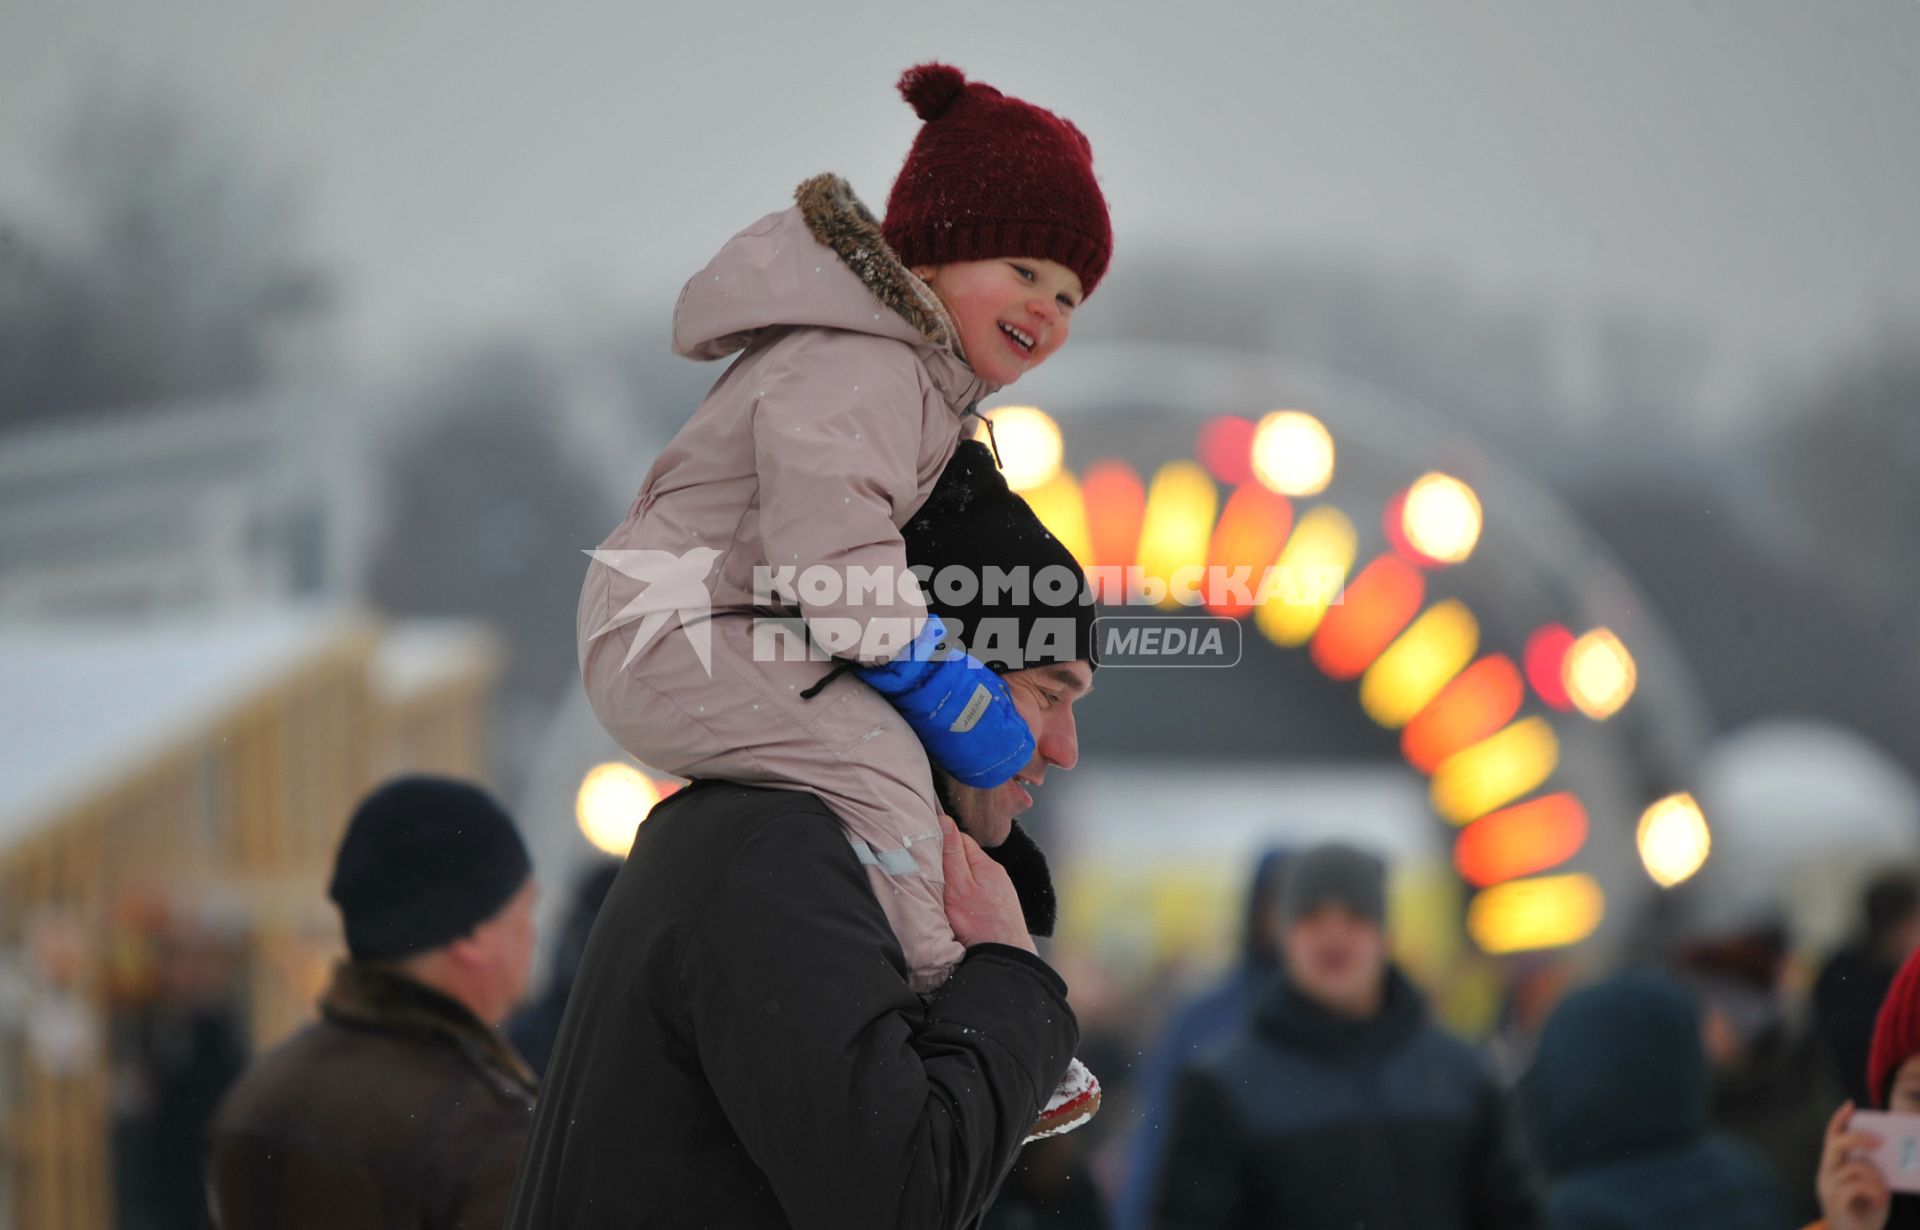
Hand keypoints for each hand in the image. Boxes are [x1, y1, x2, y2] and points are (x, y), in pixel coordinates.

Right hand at [939, 813, 1036, 954]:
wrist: (1004, 959)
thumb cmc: (979, 925)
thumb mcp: (958, 886)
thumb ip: (951, 854)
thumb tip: (945, 821)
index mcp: (986, 865)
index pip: (960, 839)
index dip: (941, 841)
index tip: (925, 848)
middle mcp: (995, 875)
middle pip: (966, 858)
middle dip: (948, 862)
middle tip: (929, 872)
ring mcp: (999, 892)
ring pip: (971, 877)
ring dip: (957, 880)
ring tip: (942, 891)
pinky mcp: (998, 908)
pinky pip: (978, 893)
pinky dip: (966, 895)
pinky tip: (959, 907)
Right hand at [1818, 1101, 1891, 1229]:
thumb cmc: (1866, 1215)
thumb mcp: (1872, 1188)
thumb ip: (1871, 1172)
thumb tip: (1882, 1154)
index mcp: (1832, 1169)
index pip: (1831, 1139)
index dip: (1839, 1121)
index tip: (1850, 1105)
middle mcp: (1825, 1174)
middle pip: (1836, 1144)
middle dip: (1859, 1138)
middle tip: (1881, 1142)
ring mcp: (1827, 1187)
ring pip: (1855, 1167)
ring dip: (1876, 1179)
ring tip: (1882, 1195)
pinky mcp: (1833, 1201)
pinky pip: (1857, 1185)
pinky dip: (1874, 1191)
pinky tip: (1878, 1202)